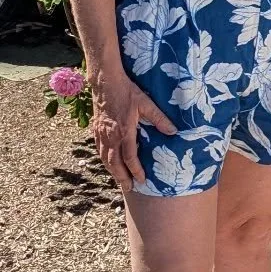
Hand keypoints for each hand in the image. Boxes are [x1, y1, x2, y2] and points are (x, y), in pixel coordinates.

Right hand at [91, 71, 175, 191]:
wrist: (105, 83)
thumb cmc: (128, 92)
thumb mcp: (147, 103)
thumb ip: (159, 119)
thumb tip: (173, 131)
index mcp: (124, 131)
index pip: (129, 157)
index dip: (135, 170)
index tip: (141, 180)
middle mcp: (111, 136)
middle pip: (114, 163)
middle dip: (122, 177)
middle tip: (129, 188)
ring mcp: (101, 134)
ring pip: (105, 158)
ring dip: (112, 171)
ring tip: (120, 180)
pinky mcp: (96, 130)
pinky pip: (99, 150)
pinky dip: (105, 160)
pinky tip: (109, 163)